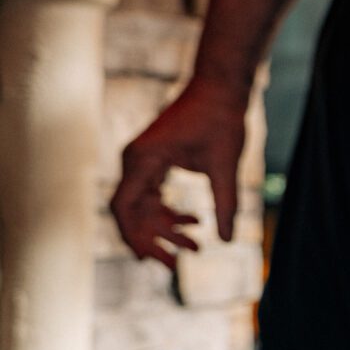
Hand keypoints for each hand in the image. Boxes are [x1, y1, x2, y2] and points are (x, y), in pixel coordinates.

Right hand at [110, 77, 248, 268]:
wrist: (221, 87)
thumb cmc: (222, 120)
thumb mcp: (226, 165)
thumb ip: (225, 203)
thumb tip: (226, 241)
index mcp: (144, 159)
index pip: (124, 207)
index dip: (133, 236)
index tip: (150, 259)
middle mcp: (136, 160)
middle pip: (132, 211)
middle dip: (153, 238)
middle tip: (177, 262)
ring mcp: (143, 160)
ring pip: (144, 205)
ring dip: (165, 227)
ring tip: (196, 246)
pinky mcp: (155, 160)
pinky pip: (153, 193)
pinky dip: (170, 210)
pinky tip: (194, 223)